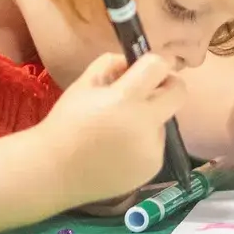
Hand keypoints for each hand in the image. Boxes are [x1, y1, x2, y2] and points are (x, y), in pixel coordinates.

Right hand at [41, 51, 185, 210]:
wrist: (54, 172)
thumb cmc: (66, 124)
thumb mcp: (83, 85)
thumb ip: (111, 65)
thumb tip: (133, 61)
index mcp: (124, 99)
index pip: (158, 68)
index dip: (158, 62)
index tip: (154, 64)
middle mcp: (144, 124)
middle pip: (179, 93)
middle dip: (170, 85)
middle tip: (152, 89)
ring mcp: (150, 149)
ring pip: (164, 120)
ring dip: (150, 118)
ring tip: (120, 129)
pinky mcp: (152, 168)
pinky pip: (156, 144)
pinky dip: (144, 141)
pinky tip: (119, 148)